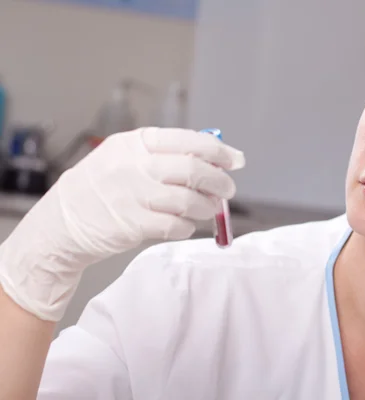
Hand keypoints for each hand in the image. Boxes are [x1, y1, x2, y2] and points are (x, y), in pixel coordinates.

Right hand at [0, 127, 244, 320]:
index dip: (219, 151)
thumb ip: (165, 154)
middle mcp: (135, 165)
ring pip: (189, 199)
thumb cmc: (102, 187)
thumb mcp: (126, 157)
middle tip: (227, 189)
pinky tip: (186, 224)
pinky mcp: (132, 224)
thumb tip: (215, 157)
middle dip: (220, 181)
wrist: (62, 222)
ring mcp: (132, 195)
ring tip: (208, 208)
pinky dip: (188, 226)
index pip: (189, 140)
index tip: (236, 160)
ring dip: (207, 206)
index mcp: (136, 142)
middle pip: (194, 170)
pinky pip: (176, 225)